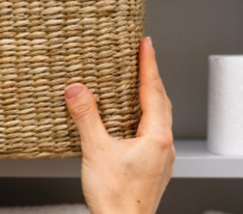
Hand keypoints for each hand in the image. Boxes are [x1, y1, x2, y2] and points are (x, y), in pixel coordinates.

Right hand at [65, 36, 174, 213]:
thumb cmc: (116, 200)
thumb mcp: (96, 151)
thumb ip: (86, 117)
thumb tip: (77, 90)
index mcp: (156, 136)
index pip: (153, 90)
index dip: (149, 64)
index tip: (146, 44)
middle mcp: (165, 146)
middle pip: (161, 102)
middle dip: (151, 77)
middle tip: (144, 56)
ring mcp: (161, 159)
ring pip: (159, 119)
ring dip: (149, 98)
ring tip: (138, 84)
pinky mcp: (154, 170)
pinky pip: (153, 134)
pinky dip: (145, 118)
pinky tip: (132, 123)